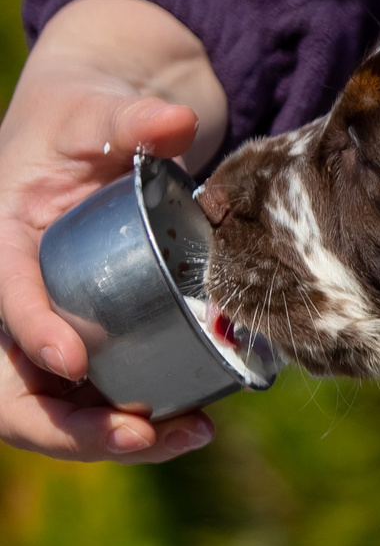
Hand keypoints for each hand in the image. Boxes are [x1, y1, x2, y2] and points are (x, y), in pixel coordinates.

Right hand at [0, 0, 228, 461]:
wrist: (105, 130)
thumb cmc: (92, 118)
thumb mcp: (104, 107)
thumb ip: (133, 115)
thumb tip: (172, 122)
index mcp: (2, 238)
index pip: (4, 292)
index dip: (33, 330)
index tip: (73, 360)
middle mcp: (15, 294)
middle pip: (12, 382)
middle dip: (68, 424)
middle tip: (142, 436)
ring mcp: (48, 325)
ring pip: (52, 407)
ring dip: (107, 438)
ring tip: (186, 436)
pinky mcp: (87, 342)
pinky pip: (95, 400)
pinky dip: (137, 425)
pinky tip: (194, 425)